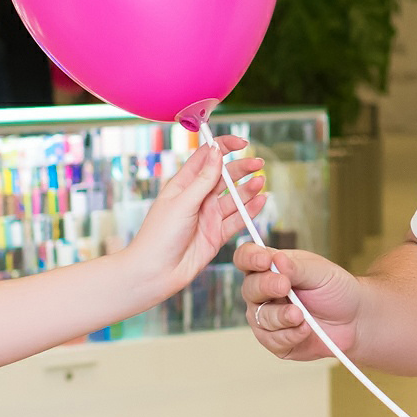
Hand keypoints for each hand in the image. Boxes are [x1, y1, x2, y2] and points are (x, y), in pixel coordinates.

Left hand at [124, 136, 264, 298]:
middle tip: (257, 164)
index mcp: (183, 185)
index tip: (241, 143)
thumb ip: (203, 180)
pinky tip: (261, 202)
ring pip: (233, 199)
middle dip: (241, 169)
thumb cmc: (159, 236)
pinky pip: (237, 220)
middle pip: (224, 177)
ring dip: (248, 190)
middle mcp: (198, 198)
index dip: (223, 148)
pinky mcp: (216, 235)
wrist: (155, 273)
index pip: (206, 158)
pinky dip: (250, 211)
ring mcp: (208, 216)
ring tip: (260, 182)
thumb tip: (216, 153)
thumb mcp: (182, 203)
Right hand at [234, 239, 359, 360]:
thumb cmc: (336, 291)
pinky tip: (306, 329)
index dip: (249, 258)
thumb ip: (296, 268)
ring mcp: (267, 318)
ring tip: (301, 315)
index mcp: (271, 268)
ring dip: (281, 316)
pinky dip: (291, 335)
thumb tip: (275, 259)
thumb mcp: (320, 272)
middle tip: (285, 286)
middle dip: (266, 287)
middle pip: (249, 288)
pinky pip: (273, 340)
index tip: (264, 261)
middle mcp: (263, 293)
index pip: (246, 258)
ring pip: (259, 317)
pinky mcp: (276, 341)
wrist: (355, 320)